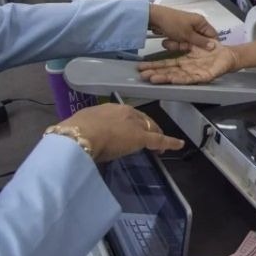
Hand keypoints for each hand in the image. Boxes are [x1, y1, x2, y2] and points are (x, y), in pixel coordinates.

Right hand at [61, 103, 184, 161]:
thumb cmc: (76, 132)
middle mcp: (126, 112)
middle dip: (147, 129)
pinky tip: (179, 145)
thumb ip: (94, 127)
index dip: (133, 124)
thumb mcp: (84, 124)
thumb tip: (92, 134)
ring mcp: (135, 124)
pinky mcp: (141, 138)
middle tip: (150, 139)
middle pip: (142, 120)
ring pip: (151, 129)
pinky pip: (159, 140)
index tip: (132, 130)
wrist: (78, 136)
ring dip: (155, 136)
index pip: (129, 115)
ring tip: (159, 146)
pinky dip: (170, 142)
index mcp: (112, 108)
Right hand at [137, 40, 238, 83]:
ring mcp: (195, 74)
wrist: (228, 55)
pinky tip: (173, 79)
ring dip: (165, 78)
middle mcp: (187, 70)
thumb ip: (180, 44)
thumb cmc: (211, 50)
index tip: (141, 68)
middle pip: (169, 72)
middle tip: (142, 76)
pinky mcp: (205, 77)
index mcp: (184, 63)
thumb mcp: (192, 43)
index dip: (154, 67)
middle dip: (155, 74)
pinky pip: (192, 78)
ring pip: (177, 77)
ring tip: (153, 79)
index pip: (166, 65)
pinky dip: (182, 79)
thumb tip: (165, 43)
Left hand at [148, 4, 216, 49]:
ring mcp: (186, 29)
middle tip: (184, 44)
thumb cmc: (171, 22)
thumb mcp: (188, 35)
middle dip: (189, 45)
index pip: (212, 35)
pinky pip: (180, 42)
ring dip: (179, 45)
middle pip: (199, 41)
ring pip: (188, 43)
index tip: (205, 52)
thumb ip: (201, 42)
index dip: (209, 44)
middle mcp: (195, 24)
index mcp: (201, 22)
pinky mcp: (178, 32)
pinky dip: (174, 43)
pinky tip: (169, 39)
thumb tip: (213, 46)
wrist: (153, 19)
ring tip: (173, 40)